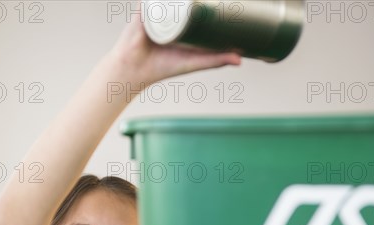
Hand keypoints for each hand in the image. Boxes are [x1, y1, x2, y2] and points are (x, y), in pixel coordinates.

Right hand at [109, 7, 241, 88]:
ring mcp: (158, 8)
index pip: (199, 7)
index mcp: (183, 23)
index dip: (211, 1)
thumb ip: (216, 60)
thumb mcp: (194, 62)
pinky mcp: (146, 6)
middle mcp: (171, 13)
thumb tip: (240, 59)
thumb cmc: (162, 67)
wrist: (133, 68)